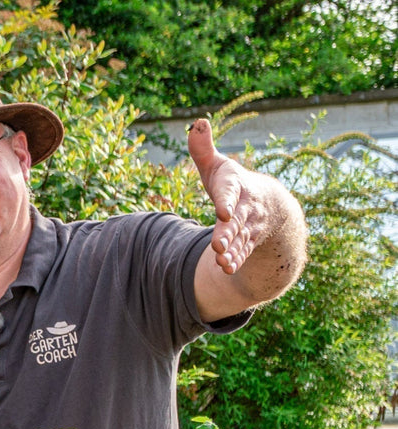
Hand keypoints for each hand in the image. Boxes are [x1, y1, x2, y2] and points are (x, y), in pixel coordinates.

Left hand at [188, 118, 263, 274]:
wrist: (269, 203)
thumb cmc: (232, 182)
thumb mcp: (218, 165)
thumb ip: (203, 149)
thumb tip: (197, 122)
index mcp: (235, 185)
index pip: (231, 192)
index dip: (227, 201)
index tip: (222, 211)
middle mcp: (246, 207)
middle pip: (236, 221)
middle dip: (228, 233)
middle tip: (217, 245)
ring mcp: (249, 226)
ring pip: (241, 239)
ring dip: (231, 251)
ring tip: (221, 261)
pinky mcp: (249, 241)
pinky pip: (244, 251)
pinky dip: (236, 260)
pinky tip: (227, 269)